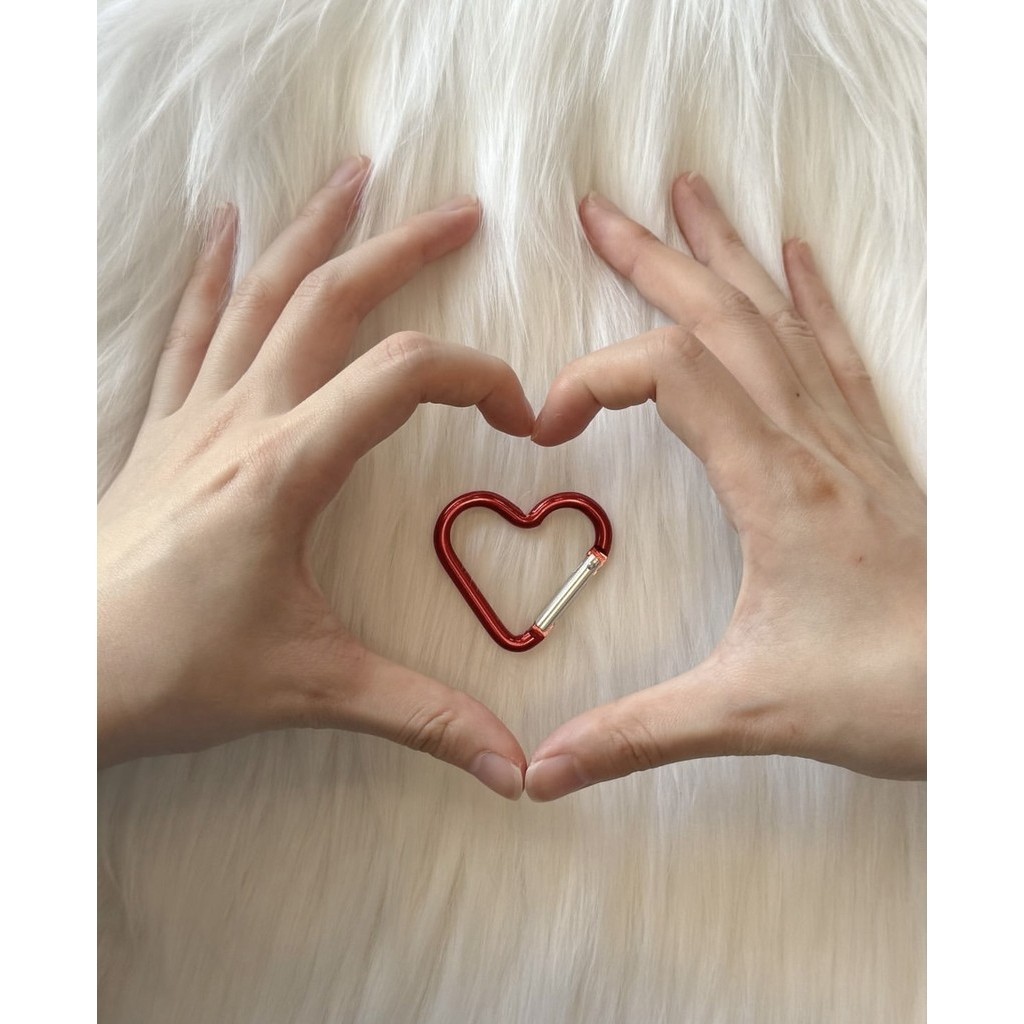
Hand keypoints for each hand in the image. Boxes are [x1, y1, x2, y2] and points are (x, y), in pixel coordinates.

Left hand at [98, 158, 533, 799]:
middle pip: (331, 302)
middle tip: (462, 213)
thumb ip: (423, 717)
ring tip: (356, 178)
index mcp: (285, 469)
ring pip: (260, 295)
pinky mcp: (164, 431)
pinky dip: (213, 272)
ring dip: (313, 231)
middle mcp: (241, 422)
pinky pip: (190, 331)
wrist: (60, 678)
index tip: (521, 416)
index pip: (402, 376)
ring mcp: (195, 417)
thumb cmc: (173, 673)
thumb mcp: (312, 689)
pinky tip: (225, 225)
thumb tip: (517, 769)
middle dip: (404, 250)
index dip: (478, 376)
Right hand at [526, 175, 924, 799]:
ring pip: (778, 319)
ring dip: (725, 256)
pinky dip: (810, 299)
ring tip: (690, 196)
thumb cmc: (892, 693)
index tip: (545, 425)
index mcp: (775, 484)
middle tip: (599, 209)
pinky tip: (797, 259)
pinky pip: (837, 354)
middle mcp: (813, 441)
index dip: (594, 377)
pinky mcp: (871, 456)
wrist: (994, 693)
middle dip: (653, 259)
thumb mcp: (748, 713)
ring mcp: (848, 440)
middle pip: (723, 317)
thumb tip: (540, 769)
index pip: (672, 373)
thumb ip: (636, 734)